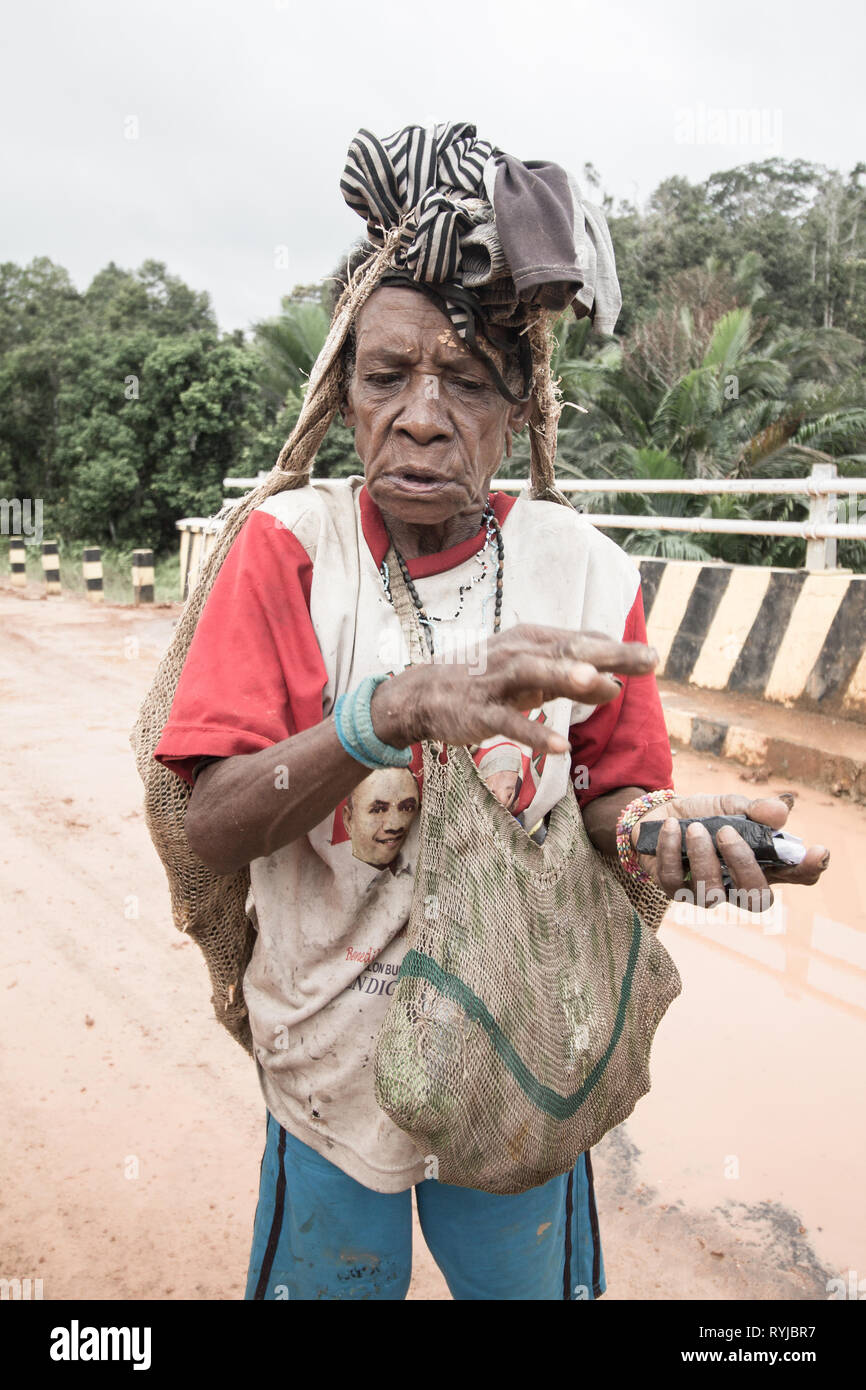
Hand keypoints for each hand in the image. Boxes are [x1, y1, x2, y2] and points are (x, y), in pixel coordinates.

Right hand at [371, 624, 657, 755]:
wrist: (425, 693)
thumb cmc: (486, 681)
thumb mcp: (532, 676)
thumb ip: (571, 681)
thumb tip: (616, 686)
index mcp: (532, 641)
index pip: (582, 641)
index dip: (617, 649)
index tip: (652, 658)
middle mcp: (517, 653)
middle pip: (567, 651)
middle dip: (608, 655)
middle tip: (647, 660)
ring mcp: (497, 681)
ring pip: (534, 674)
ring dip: (564, 676)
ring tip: (596, 681)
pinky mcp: (480, 711)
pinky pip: (509, 722)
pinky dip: (533, 733)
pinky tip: (558, 748)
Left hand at [631, 792, 829, 912]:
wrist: (659, 815)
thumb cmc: (703, 815)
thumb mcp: (730, 805)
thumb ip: (754, 810)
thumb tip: (781, 812)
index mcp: (761, 863)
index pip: (795, 875)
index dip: (809, 868)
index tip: (818, 851)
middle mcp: (737, 885)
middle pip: (756, 898)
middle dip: (743, 865)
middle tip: (727, 832)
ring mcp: (705, 893)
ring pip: (711, 893)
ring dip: (702, 855)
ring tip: (694, 827)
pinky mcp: (674, 890)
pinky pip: (673, 880)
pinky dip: (671, 850)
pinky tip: (670, 828)